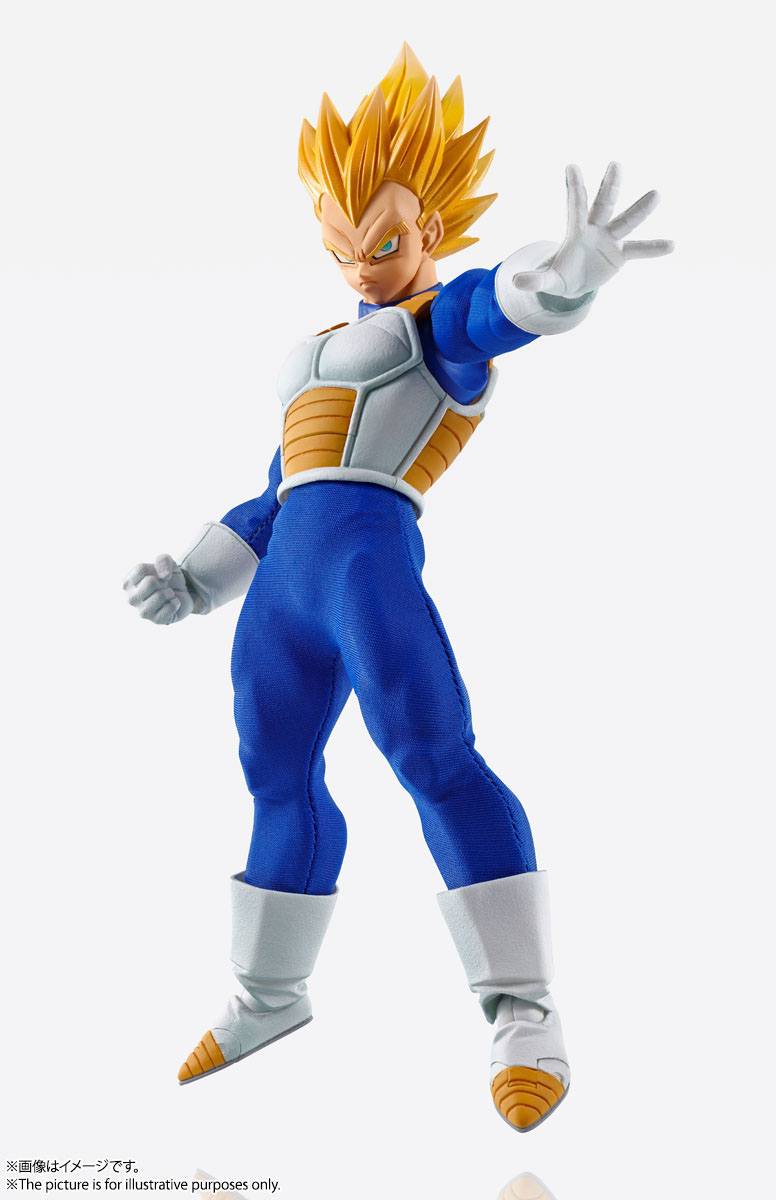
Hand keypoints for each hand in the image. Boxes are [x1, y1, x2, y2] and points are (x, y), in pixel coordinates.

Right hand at [123, 554, 194, 624]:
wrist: (181, 593)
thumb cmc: (167, 577)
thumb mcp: (166, 562)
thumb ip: (162, 560)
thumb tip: (164, 576)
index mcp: (128, 583)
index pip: (141, 570)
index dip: (156, 569)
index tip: (158, 575)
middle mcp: (131, 598)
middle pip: (150, 582)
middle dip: (163, 582)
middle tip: (164, 586)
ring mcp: (142, 611)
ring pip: (160, 596)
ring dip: (169, 593)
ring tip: (168, 594)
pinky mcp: (155, 620)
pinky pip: (170, 608)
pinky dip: (175, 603)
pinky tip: (172, 603)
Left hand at [514, 162, 673, 298]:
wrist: (576, 282)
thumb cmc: (560, 275)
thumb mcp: (547, 280)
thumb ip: (535, 280)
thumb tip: (515, 282)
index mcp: (575, 231)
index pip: (575, 206)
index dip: (573, 188)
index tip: (571, 166)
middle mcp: (595, 229)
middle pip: (603, 204)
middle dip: (608, 186)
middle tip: (615, 164)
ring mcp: (610, 239)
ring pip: (626, 221)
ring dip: (640, 210)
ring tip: (656, 194)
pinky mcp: (621, 254)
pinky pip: (640, 250)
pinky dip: (654, 248)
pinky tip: (672, 245)